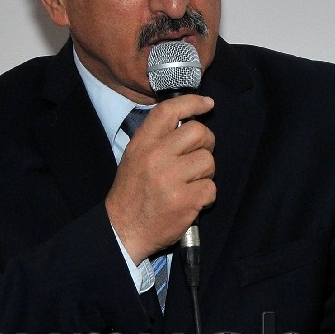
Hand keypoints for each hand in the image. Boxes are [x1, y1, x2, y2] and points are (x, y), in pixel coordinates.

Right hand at [107, 95, 215, 261]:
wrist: (123, 230)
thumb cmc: (133, 193)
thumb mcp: (135, 157)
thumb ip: (158, 139)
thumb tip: (188, 123)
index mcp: (142, 144)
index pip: (169, 111)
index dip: (192, 102)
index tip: (206, 104)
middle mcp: (156, 157)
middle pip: (199, 132)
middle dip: (206, 143)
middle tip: (197, 157)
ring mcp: (171, 179)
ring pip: (208, 161)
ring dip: (205, 173)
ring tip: (189, 184)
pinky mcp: (185, 201)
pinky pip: (211, 188)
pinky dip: (205, 196)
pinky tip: (190, 201)